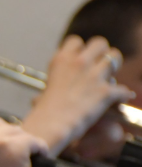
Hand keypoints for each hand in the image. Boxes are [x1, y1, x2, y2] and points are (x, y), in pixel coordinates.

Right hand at [22, 36, 134, 153]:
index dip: (79, 49)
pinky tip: (119, 99)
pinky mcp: (105, 91)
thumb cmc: (44, 111)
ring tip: (109, 76)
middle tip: (98, 65)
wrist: (51, 125)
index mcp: (61, 60)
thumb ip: (59, 80)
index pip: (75, 41)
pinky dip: (122, 95)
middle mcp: (79, 63)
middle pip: (99, 43)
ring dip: (114, 67)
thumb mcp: (45, 87)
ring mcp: (94, 75)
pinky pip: (122, 89)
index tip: (79, 58)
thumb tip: (62, 84)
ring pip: (115, 58)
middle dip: (101, 53)